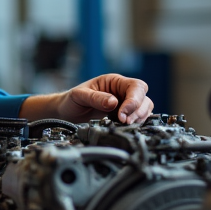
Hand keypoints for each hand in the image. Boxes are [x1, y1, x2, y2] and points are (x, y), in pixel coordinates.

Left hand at [19, 73, 152, 123]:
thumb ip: (95, 98)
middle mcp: (122, 91)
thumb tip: (113, 102)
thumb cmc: (71, 101)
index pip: (135, 86)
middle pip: (143, 98)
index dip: (134, 100)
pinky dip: (136, 123)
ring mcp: (125, 104)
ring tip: (124, 125)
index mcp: (114, 81)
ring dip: (138, 118)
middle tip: (124, 122)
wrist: (66, 113)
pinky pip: (138, 118)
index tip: (123, 114)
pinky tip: (125, 127)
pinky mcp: (124, 116)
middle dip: (137, 111)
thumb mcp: (79, 96)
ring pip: (144, 109)